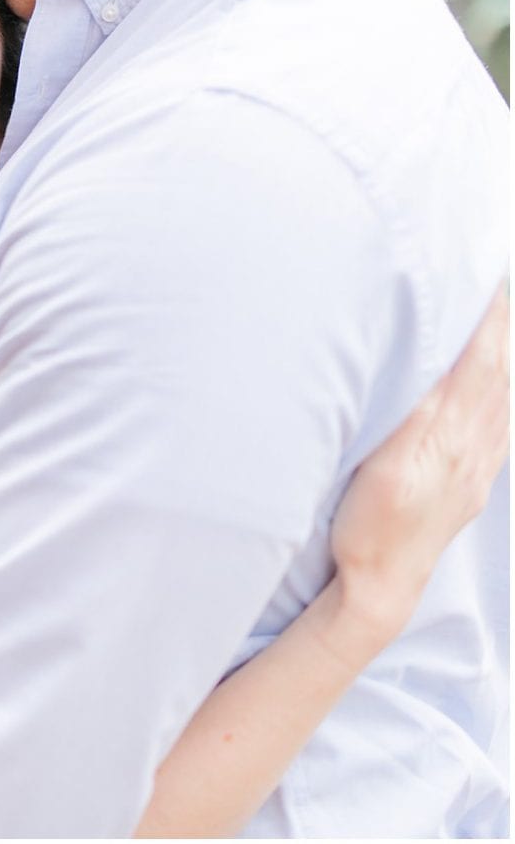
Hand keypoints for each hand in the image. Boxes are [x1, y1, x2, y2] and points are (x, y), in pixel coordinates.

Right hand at [329, 283, 508, 647]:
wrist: (382, 587)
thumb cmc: (368, 529)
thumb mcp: (379, 467)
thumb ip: (406, 417)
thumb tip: (427, 368)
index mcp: (445, 438)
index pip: (472, 365)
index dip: (481, 322)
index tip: (482, 281)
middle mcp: (470, 449)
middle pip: (493, 375)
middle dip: (495, 328)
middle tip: (494, 286)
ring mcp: (475, 469)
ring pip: (499, 400)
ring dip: (501, 357)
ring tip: (498, 322)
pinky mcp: (471, 485)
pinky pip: (498, 430)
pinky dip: (501, 397)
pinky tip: (498, 391)